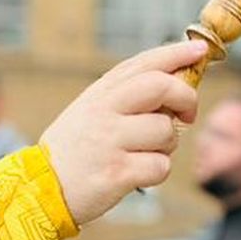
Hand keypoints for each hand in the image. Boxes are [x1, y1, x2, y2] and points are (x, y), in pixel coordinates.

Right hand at [39, 39, 205, 225]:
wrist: (40, 189)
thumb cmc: (75, 149)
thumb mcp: (90, 111)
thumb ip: (126, 94)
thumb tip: (176, 82)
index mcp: (100, 94)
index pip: (144, 63)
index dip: (176, 54)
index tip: (200, 50)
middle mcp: (104, 112)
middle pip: (161, 87)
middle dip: (186, 98)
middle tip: (188, 114)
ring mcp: (110, 142)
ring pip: (166, 132)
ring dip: (166, 145)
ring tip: (143, 153)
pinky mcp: (117, 173)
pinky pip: (160, 166)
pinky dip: (156, 172)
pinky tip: (136, 174)